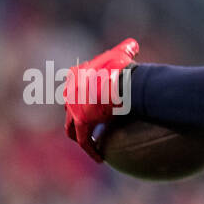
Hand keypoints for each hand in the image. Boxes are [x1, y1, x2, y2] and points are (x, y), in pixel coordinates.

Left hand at [62, 38, 138, 159]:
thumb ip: (127, 48)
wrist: (119, 82)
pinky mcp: (81, 122)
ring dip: (79, 136)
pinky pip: (85, 140)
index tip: (89, 105)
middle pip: (69, 108)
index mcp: (77, 74)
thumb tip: (134, 44)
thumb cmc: (122, 68)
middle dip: (75, 117)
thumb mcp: (124, 53)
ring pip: (71, 127)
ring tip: (89, 145)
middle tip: (88, 126)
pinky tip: (99, 158)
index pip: (74, 87)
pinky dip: (91, 149)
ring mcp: (73, 108)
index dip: (80, 97)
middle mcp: (70, 90)